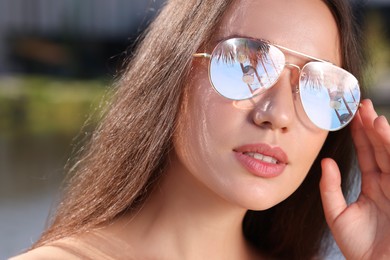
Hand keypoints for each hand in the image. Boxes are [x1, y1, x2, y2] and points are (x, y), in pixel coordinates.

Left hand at [320, 99, 389, 259]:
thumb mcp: (338, 215)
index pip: (366, 154)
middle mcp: (388, 183)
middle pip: (379, 148)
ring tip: (371, 114)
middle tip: (361, 104)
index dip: (359, 135)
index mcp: (373, 186)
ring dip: (382, 133)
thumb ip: (330, 188)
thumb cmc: (360, 247)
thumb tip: (326, 162)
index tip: (350, 116)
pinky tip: (383, 131)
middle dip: (371, 126)